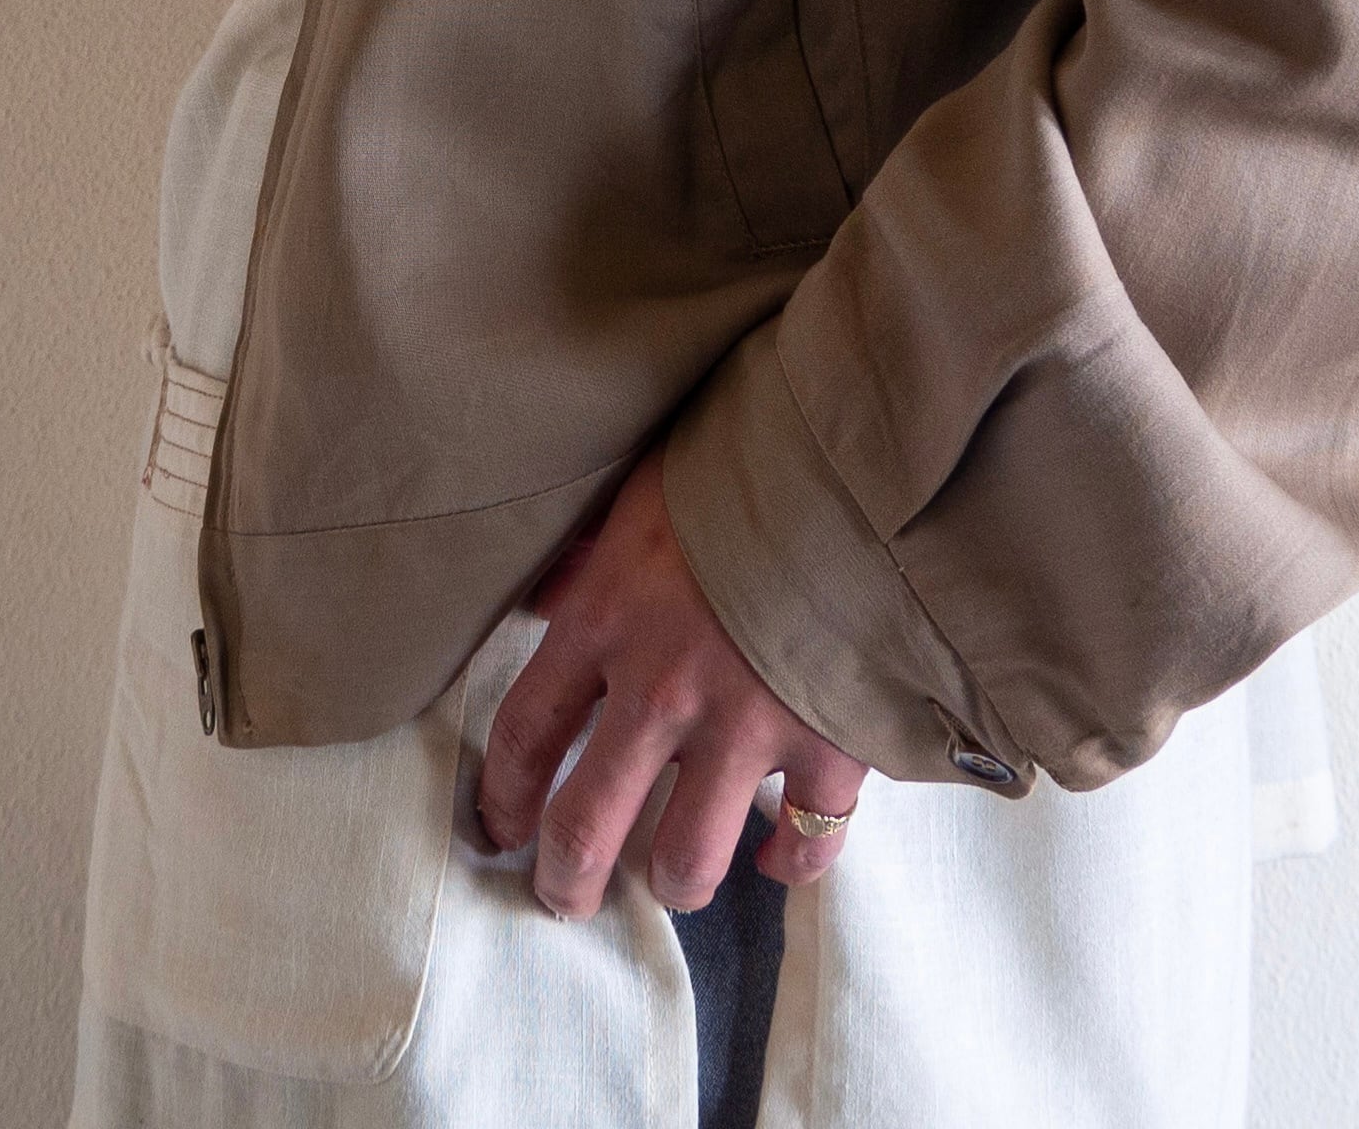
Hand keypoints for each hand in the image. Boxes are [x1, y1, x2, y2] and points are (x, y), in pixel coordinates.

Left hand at [477, 447, 867, 919]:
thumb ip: (591, 555)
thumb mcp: (642, 493)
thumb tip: (544, 593)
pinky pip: (805, 838)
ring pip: (685, 861)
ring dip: (673, 882)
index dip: (502, 797)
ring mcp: (746, 722)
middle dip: (566, 883)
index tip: (500, 828)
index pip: (524, 733)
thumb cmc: (741, 464)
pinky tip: (776, 853)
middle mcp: (662, 685)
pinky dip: (791, 860)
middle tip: (565, 899)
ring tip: (671, 877)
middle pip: (585, 828)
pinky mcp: (828, 740)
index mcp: (606, 616)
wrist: (857, 459)